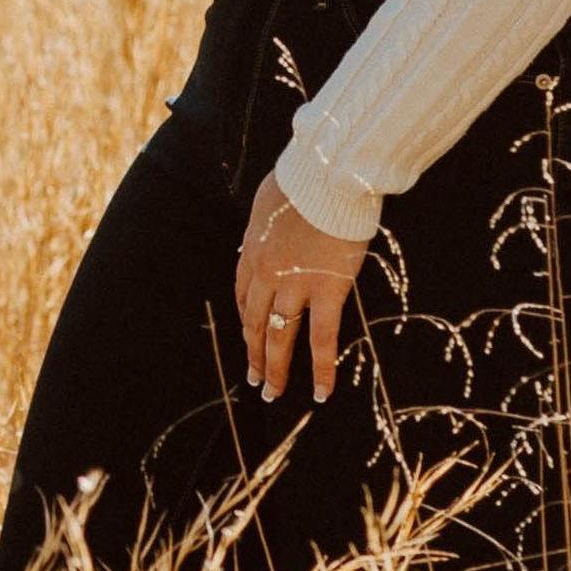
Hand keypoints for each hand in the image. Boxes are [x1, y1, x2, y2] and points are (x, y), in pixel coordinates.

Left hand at [233, 170, 369, 402]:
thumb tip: (269, 227)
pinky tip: (320, 392)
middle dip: (253, 353)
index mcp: (252, 251)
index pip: (243, 295)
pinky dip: (320, 369)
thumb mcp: (269, 202)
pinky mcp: (327, 292)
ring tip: (273, 393)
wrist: (327, 177)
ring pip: (280, 337)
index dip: (246, 319)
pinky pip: (322, 339)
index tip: (251, 335)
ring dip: (275, 368)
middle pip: (254, 322)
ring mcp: (295, 285)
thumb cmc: (303, 180)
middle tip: (254, 380)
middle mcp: (266, 274)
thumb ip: (268, 224)